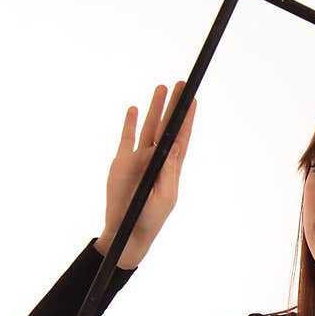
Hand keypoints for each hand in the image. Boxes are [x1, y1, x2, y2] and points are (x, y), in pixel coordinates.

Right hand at [100, 81, 196, 266]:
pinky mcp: (121, 162)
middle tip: (181, 85)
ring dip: (155, 108)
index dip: (187, 119)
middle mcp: (156, 159)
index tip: (193, 100)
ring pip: (148, 127)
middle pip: (166, 126)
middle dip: (174, 106)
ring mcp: (139, 159)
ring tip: (161, 88)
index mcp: (171, 167)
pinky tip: (135, 109)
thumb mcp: (165, 196)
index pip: (181, 137)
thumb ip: (169, 171)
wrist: (126, 230)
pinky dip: (130, 124)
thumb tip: (176, 147)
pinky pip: (126, 138)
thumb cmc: (150, 217)